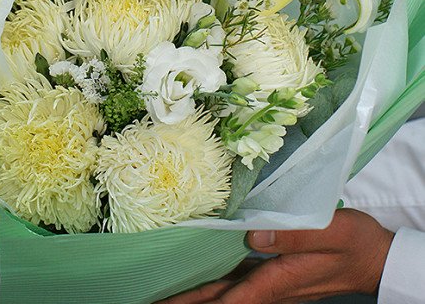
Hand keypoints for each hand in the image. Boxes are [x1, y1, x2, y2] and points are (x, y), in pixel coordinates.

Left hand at [159, 209, 393, 303]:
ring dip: (197, 293)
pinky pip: (236, 280)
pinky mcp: (273, 273)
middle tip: (153, 300)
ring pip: (225, 290)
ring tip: (165, 293)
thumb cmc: (357, 244)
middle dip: (187, 301)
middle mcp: (269, 286)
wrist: (375, 259)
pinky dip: (215, 282)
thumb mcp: (333, 231)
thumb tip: (255, 234)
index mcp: (278, 279)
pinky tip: (200, 275)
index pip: (232, 297)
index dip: (201, 301)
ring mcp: (270, 282)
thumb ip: (296, 233)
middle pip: (220, 297)